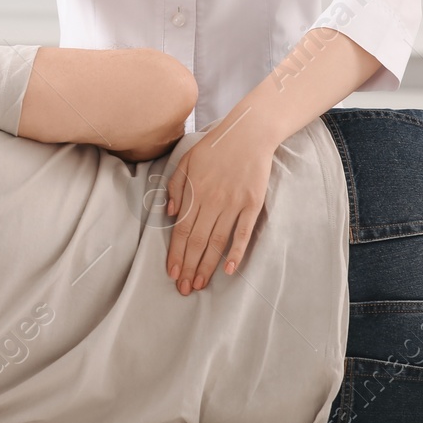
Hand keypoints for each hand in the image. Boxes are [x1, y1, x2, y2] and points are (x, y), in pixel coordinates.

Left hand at [164, 124, 274, 294]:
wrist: (248, 134)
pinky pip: (243, 232)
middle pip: (198, 240)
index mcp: (194, 192)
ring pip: (217, 241)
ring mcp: (233, 203)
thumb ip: (175, 188)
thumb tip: (170, 214)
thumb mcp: (186, 161)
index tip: (172, 273)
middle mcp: (212, 201)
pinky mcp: (252, 204)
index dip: (176, 253)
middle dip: (188, 266)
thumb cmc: (214, 148)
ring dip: (207, 265)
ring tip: (200, 284)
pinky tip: (229, 270)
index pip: (182, 230)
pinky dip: (236, 252)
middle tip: (183, 288)